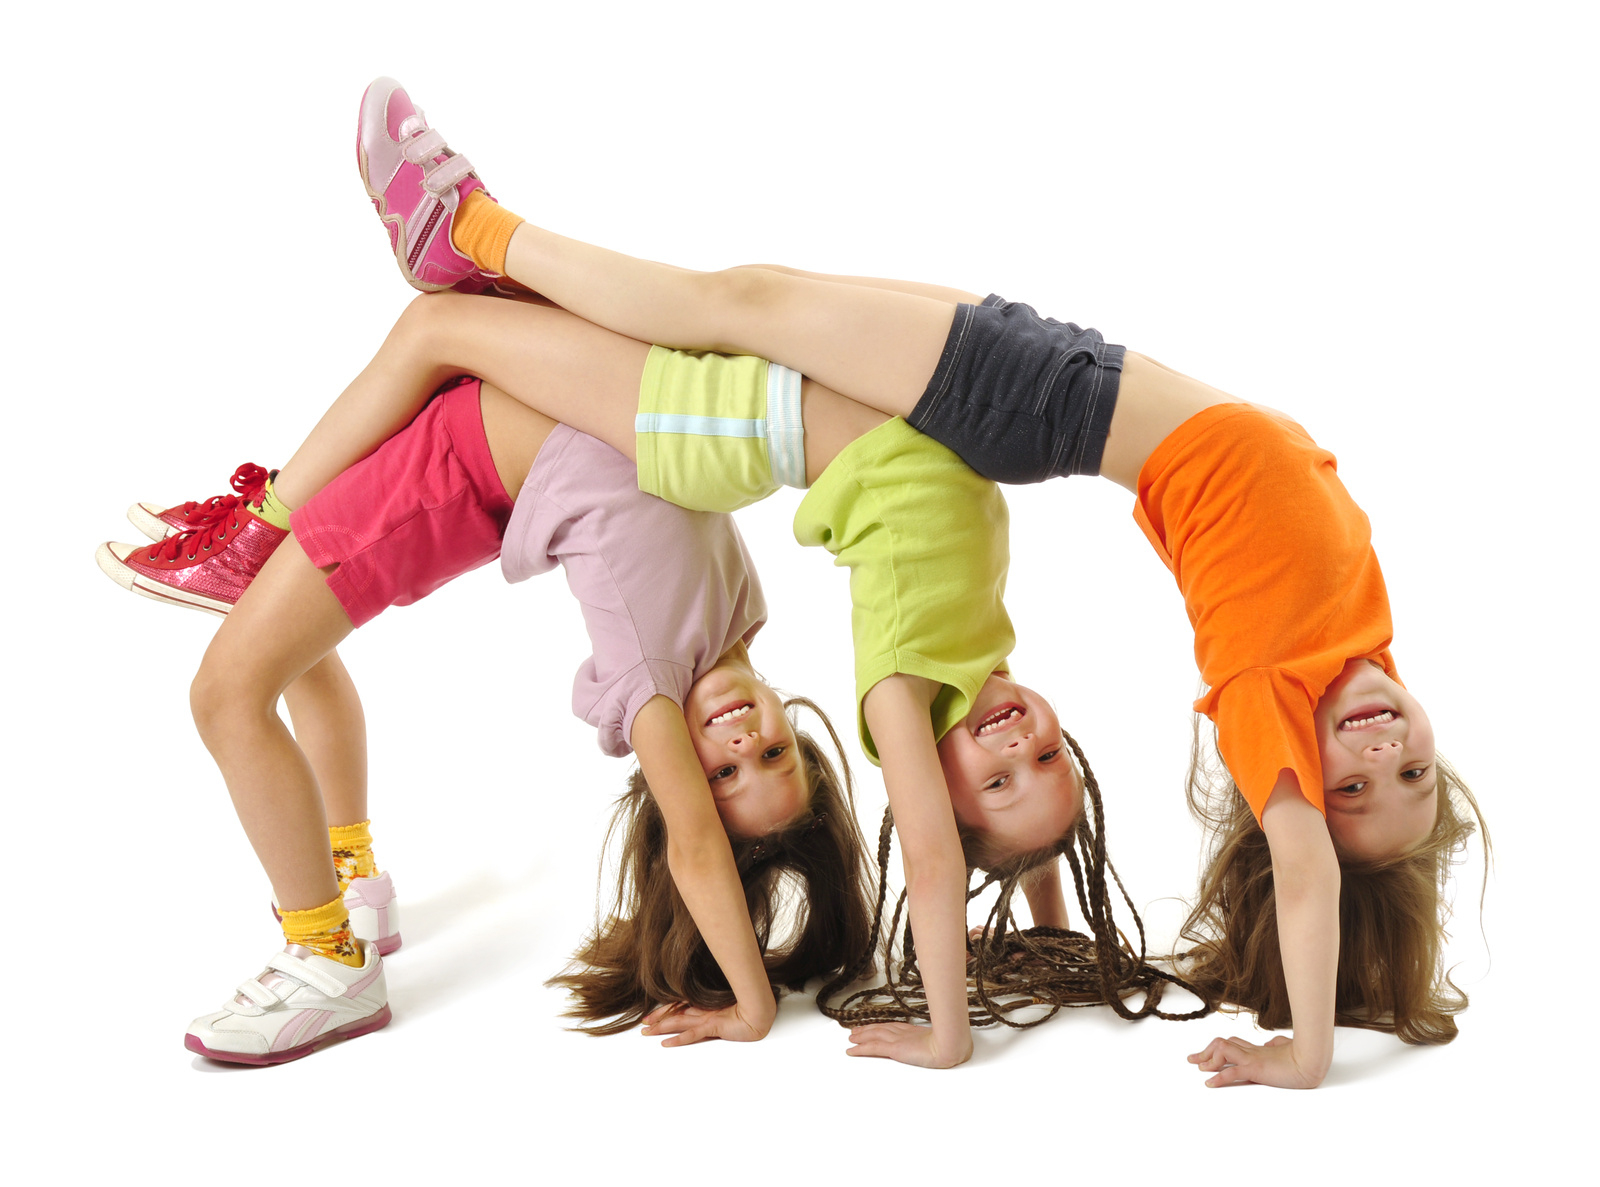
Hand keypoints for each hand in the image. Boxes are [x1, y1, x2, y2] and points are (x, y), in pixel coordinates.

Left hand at [640, 1001, 771, 1046]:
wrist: (762, 1012)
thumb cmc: (749, 1010)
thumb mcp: (729, 1010)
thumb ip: (717, 1010)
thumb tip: (708, 1014)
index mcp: (707, 1005)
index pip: (682, 1006)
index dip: (666, 1010)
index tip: (652, 1016)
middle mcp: (704, 1010)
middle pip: (676, 1013)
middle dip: (658, 1019)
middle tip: (643, 1024)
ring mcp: (708, 1017)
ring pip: (679, 1022)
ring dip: (662, 1028)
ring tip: (646, 1033)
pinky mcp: (714, 1026)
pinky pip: (693, 1034)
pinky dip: (679, 1039)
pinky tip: (666, 1044)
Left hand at [846, 1022, 972, 1068]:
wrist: (951, 1045)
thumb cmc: (951, 1045)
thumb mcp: (944, 1042)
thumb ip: (938, 1042)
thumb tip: (945, 1044)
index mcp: (915, 1032)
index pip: (893, 1027)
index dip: (882, 1027)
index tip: (874, 1027)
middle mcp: (904, 1033)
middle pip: (881, 1029)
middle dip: (868, 1030)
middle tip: (856, 1031)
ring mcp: (898, 1040)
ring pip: (874, 1036)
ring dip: (861, 1037)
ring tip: (851, 1038)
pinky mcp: (894, 1049)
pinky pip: (872, 1048)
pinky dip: (860, 1048)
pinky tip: (851, 1050)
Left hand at [1187, 1034, 1324, 1088]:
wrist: (1313, 1059)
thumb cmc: (1305, 1055)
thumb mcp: (1288, 1049)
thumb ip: (1276, 1045)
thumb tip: (1270, 1044)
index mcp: (1259, 1049)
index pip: (1233, 1043)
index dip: (1217, 1047)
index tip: (1205, 1055)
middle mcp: (1252, 1051)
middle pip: (1222, 1044)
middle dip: (1205, 1052)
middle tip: (1192, 1059)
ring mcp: (1253, 1058)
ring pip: (1222, 1050)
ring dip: (1208, 1060)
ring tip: (1200, 1069)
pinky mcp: (1256, 1068)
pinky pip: (1232, 1071)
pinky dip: (1219, 1077)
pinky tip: (1210, 1083)